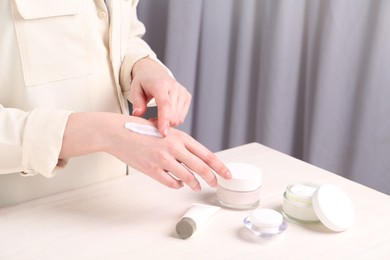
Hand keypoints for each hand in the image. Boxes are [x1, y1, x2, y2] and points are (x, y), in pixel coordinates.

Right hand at [60, 113, 231, 190]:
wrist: (118, 132)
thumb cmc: (141, 130)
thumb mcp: (165, 130)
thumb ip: (180, 142)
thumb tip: (195, 156)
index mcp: (179, 136)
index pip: (206, 154)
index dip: (219, 166)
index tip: (227, 174)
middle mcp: (174, 147)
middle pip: (201, 167)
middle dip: (212, 178)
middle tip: (216, 184)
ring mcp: (162, 159)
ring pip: (187, 177)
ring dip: (194, 184)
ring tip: (197, 186)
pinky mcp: (152, 169)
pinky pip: (171, 182)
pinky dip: (177, 185)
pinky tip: (178, 183)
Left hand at [129, 58, 190, 135]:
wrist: (155, 72)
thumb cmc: (144, 82)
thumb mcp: (135, 90)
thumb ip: (137, 103)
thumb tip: (138, 114)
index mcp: (160, 84)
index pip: (165, 104)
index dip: (164, 119)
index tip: (163, 133)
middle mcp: (174, 87)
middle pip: (173, 114)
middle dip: (163, 124)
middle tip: (151, 122)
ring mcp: (182, 91)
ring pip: (178, 117)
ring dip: (168, 122)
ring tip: (157, 117)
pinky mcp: (187, 96)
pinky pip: (182, 116)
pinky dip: (173, 120)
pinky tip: (165, 114)